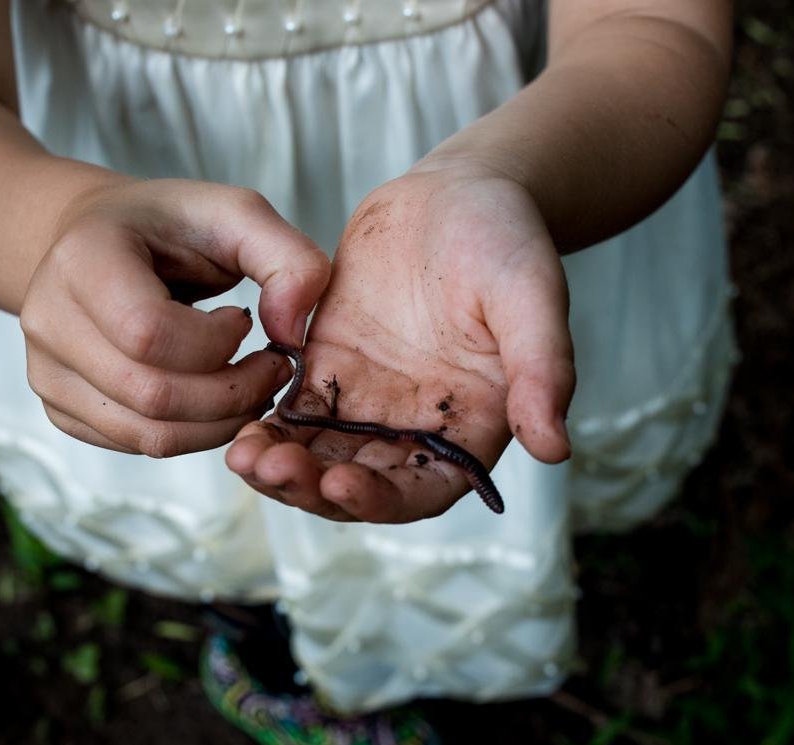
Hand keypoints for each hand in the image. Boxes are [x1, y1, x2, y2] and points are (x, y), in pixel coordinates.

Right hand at [20, 180, 330, 455]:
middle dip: (232, 394)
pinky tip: (208, 395)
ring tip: (245, 383)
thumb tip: (293, 334)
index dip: (216, 343)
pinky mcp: (60, 407)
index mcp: (82, 258)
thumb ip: (288, 260)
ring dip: (219, 423)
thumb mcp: (237, 215)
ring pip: (149, 435)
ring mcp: (47, 370)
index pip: (149, 334)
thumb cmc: (171, 227)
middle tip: (268, 368)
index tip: (243, 320)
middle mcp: (48, 318)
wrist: (102, 239)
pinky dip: (192, 433)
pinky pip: (138, 446)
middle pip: (152, 396)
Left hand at [226, 165, 574, 521]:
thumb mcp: (532, 298)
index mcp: (468, 428)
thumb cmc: (508, 242)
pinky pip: (290, 416)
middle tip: (270, 469)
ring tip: (243, 458)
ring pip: (317, 459)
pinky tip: (236, 429)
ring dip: (280, 469)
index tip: (340, 485)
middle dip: (311, 489)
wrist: (458, 193)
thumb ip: (543, 370)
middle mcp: (414, 429)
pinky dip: (264, 430)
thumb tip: (556, 449)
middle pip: (358, 486)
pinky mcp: (326, 370)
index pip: (421, 492)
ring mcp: (367, 403)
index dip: (380, 502)